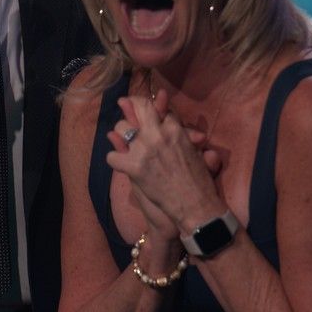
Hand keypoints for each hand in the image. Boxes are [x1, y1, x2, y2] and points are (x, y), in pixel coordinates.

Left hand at [106, 90, 223, 234]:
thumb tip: (193, 130)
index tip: (142, 112)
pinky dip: (116, 161)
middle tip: (126, 111)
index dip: (148, 109)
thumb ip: (189, 137)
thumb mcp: (195, 151)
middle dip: (132, 110)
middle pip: (138, 109)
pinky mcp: (134, 167)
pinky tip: (123, 165)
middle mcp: (157, 134)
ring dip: (121, 136)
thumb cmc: (199, 180)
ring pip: (121, 128)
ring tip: (126, 145)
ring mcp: (144, 149)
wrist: (194, 204)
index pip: (155, 107)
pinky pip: (112, 156)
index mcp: (174, 128)